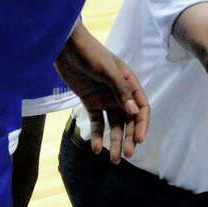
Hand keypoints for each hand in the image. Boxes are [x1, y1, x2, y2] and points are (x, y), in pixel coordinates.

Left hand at [55, 31, 149, 163]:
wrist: (66, 46)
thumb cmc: (90, 53)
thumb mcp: (107, 70)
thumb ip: (120, 90)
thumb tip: (134, 112)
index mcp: (129, 84)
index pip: (141, 108)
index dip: (142, 125)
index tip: (138, 140)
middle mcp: (119, 94)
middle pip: (128, 120)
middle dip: (128, 138)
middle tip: (125, 155)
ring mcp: (105, 99)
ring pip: (113, 125)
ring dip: (114, 141)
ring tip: (113, 159)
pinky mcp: (90, 102)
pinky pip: (96, 122)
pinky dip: (97, 135)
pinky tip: (96, 149)